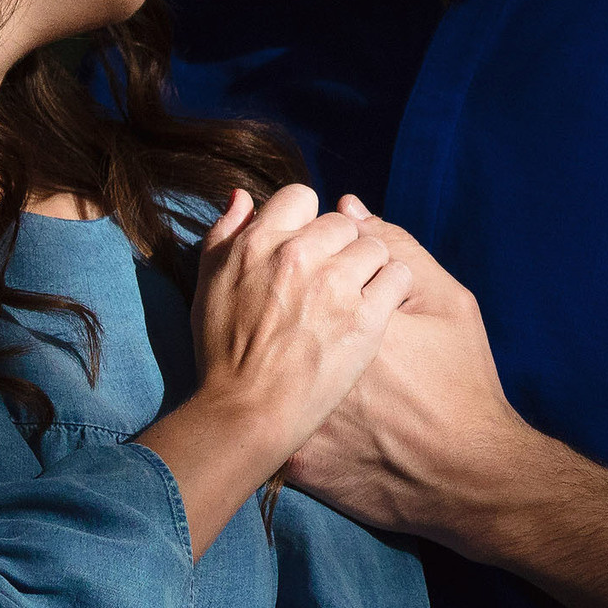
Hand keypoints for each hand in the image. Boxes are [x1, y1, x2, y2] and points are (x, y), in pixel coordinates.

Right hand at [190, 185, 410, 449]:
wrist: (248, 412)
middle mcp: (297, 256)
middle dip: (341, 248)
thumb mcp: (209, 285)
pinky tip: (378, 310)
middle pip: (343, 224)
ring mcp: (334, 285)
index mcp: (258, 243)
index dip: (309, 223)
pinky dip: (393, 290)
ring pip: (375, 247)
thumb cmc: (224, 352)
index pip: (301, 196)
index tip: (311, 250)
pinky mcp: (365, 317)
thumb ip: (225, 234)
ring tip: (356, 299)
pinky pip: (398, 277)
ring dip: (370, 268)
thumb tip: (243, 195)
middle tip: (334, 283)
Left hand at [281, 203, 547, 552]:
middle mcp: (308, 353)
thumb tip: (349, 207)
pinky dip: (284, 401)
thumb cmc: (462, 385)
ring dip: (281, 343)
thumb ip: (398, 247)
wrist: (462, 476)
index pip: (307, 253)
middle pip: (279, 301)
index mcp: (344, 305)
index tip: (341, 275)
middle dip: (296, 295)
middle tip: (326, 312)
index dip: (325, 261)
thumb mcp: (449, 305)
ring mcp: (294, 411)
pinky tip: (314, 401)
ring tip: (316, 352)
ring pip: (268, 358)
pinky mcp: (290, 457)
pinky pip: (269, 416)